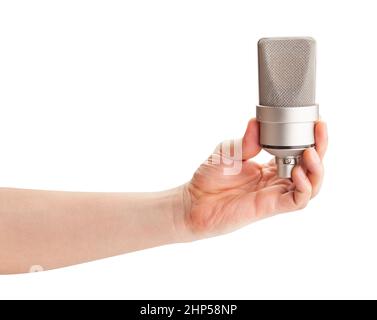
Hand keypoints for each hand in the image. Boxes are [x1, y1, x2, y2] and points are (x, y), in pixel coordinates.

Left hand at [182, 118, 327, 238]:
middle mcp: (276, 181)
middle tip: (320, 130)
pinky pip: (296, 201)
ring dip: (316, 169)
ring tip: (310, 153)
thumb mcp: (229, 151)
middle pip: (310, 168)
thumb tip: (257, 121)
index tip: (315, 121)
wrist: (193, 201)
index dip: (310, 139)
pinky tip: (298, 173)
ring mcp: (274, 194)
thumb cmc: (209, 177)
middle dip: (320, 148)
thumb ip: (246, 140)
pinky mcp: (269, 207)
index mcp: (269, 167)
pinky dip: (303, 188)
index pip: (298, 153)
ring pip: (310, 185)